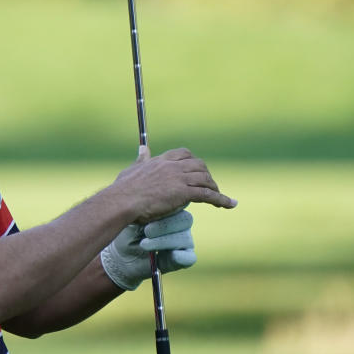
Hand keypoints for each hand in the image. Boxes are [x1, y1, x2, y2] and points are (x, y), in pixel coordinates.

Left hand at [100, 209, 195, 290]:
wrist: (120, 257)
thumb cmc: (127, 234)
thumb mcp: (133, 220)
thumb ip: (146, 212)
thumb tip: (160, 204)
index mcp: (169, 210)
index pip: (179, 203)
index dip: (166, 210)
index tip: (147, 216)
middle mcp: (179, 225)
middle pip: (185, 219)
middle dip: (164, 226)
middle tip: (146, 231)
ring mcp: (183, 242)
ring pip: (186, 238)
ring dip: (163, 242)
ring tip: (144, 244)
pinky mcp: (182, 260)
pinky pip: (189, 258)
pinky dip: (180, 257)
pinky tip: (167, 255)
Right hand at [111, 146, 236, 222]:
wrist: (123, 201)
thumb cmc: (123, 189)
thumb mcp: (132, 169)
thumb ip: (141, 159)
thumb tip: (143, 149)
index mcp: (161, 160)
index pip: (184, 154)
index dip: (193, 162)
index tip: (196, 170)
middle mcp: (173, 166)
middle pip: (199, 165)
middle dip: (206, 175)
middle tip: (208, 186)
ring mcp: (179, 178)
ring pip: (205, 179)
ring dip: (214, 188)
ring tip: (219, 197)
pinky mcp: (184, 192)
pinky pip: (208, 195)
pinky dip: (221, 199)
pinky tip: (230, 204)